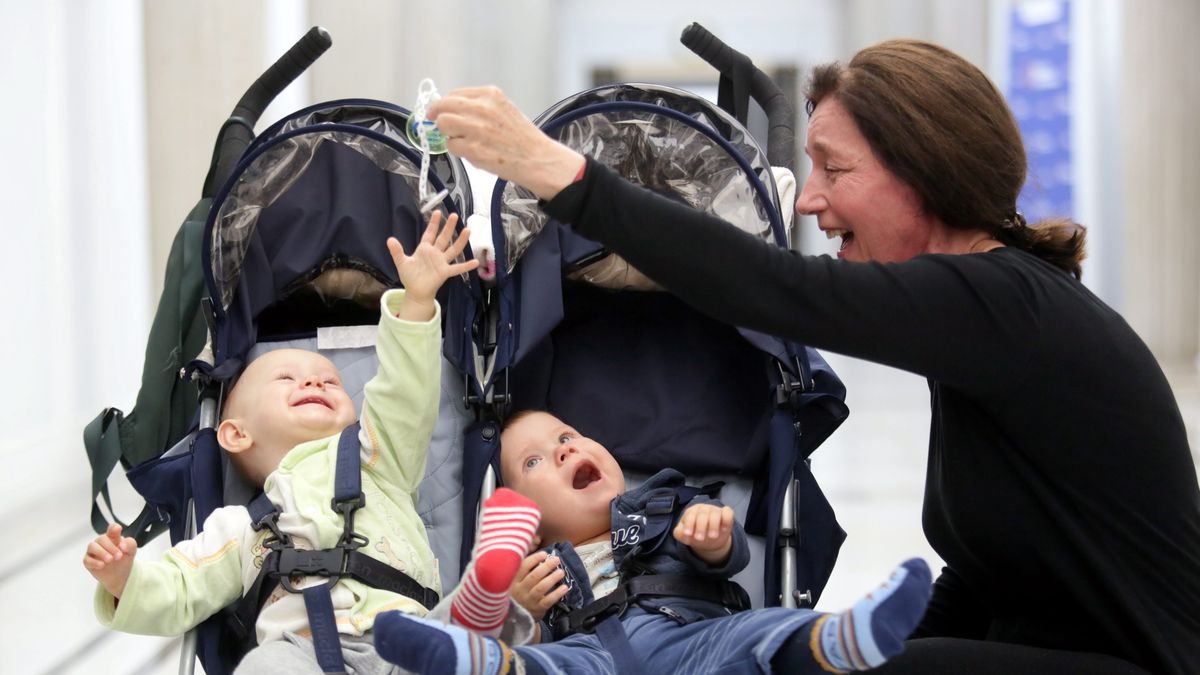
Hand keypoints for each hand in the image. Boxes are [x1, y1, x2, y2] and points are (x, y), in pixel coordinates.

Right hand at [83, 523, 137, 597]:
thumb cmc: (123, 559)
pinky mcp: (88, 561)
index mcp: (113, 537)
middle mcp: (102, 542)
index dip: (114, 528)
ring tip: (110, 560)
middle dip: (111, 547)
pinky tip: (102, 565)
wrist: (119, 575)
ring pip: (92, 546)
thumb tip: (122, 544)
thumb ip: (130, 544)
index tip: (118, 529)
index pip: (112, 528)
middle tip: (119, 556)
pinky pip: (87, 560)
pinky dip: (95, 562)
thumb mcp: (131, 552)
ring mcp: (93, 551)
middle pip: (102, 539)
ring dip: (101, 553)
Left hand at [387, 211, 477, 320]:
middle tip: (454, 215)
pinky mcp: (445, 272)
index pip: (429, 233)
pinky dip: (466, 266)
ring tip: (467, 230)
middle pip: (443, 238)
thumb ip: (397, 251)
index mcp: (424, 249)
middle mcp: (435, 253)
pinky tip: (475, 262)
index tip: (437, 212)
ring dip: (460, 241)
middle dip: (448, 227)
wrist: (416, 291)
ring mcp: (441, 262)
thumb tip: (390, 239)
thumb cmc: (410, 276)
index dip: (433, 223)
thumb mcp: (402, 262)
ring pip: (453, 249)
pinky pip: (457, 268)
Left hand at [428, 86, 585, 200]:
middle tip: (439, 125)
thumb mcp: (504, 109)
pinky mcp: (473, 148)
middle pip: (443, 106)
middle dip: (438, 117)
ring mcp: (476, 128)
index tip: (440, 112)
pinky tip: (472, 152)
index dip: (444, 104)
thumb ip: (480, 106)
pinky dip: (457, 150)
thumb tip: (453, 110)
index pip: (454, 94)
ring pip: (443, 125)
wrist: (538, 159)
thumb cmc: (523, 138)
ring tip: (463, 141)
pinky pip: (451, 146)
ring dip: (448, 134)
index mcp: (490, 95)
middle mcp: (482, 108)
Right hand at [511, 551, 568, 620]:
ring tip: (561, 572)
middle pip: (534, 576)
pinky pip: (548, 600)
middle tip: (556, 560)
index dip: (534, 559)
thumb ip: (524, 570)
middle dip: (546, 567)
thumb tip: (540, 556)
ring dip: (552, 578)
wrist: (515, 618)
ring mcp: (528, 600)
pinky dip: (557, 593)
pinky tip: (564, 587)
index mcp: (513, 581)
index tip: (544, 554)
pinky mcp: (537, 609)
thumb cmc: (518, 594)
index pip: (523, 567)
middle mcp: (520, 590)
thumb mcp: (516, 582)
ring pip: (541, 588)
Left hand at [673, 503, 733, 565]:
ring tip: (712, 536)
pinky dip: (726, 519)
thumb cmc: (695, 533)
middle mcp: (704, 509)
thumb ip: (679, 534)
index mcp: (692, 512)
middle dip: (701, 527)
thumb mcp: (685, 535)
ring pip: (715, 513)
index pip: (690, 515)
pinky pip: (728, 512)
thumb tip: (682, 533)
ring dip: (713, 525)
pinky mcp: (726, 513)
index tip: (688, 534)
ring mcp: (715, 510)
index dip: (689, 524)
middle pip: (702, 515)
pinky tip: (724, 529)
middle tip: (700, 538)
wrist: (710, 539)